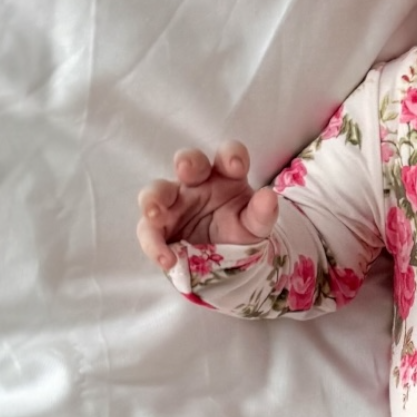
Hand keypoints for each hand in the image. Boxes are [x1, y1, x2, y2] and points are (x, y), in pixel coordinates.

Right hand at [136, 142, 279, 269]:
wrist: (229, 261)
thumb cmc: (240, 231)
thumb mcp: (255, 226)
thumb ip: (262, 213)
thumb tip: (268, 196)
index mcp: (226, 176)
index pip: (228, 155)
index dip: (230, 155)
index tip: (236, 166)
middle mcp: (197, 183)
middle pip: (188, 162)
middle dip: (186, 162)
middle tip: (185, 170)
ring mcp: (174, 202)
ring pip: (157, 191)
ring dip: (153, 199)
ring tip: (155, 215)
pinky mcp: (157, 227)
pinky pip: (149, 231)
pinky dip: (154, 245)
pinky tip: (167, 260)